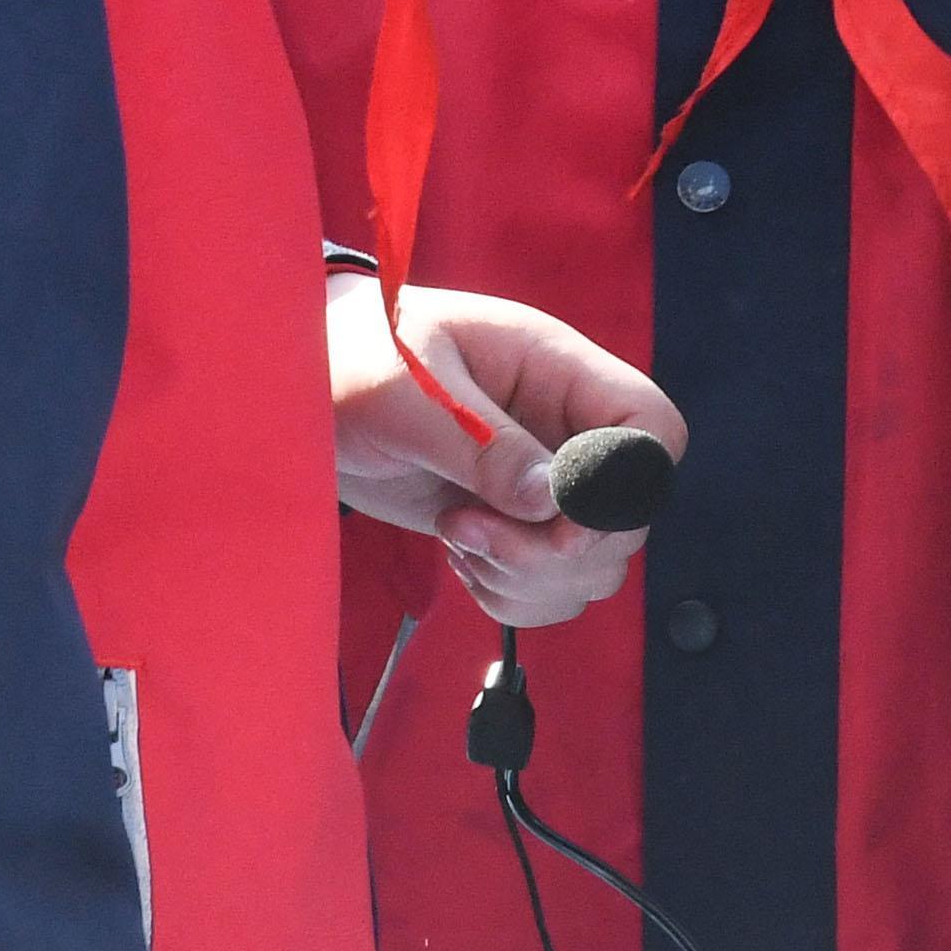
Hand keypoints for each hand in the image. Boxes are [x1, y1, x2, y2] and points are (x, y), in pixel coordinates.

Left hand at [330, 269, 679, 632]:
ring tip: (457, 536)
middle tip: (473, 531)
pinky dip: (511, 593)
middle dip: (556, 551)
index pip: (652, 430)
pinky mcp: (509, 524)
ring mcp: (539, 481)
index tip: (556, 525)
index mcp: (556, 369)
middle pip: (628, 519)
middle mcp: (563, 428)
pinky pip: (549, 586)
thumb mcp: (404, 394)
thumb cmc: (346, 356)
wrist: (298, 384)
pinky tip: (460, 556)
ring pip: (592, 565)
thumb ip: (479, 446)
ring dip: (528, 577)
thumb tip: (545, 502)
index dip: (625, 490)